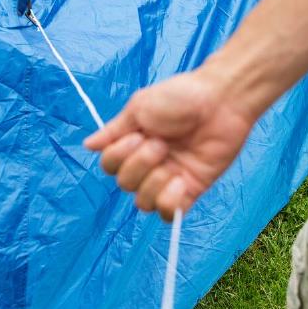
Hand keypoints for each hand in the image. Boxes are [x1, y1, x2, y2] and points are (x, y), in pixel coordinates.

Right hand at [84, 69, 254, 220]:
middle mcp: (148, 163)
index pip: (110, 166)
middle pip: (125, 185)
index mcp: (133, 143)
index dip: (118, 157)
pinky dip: (169, 201)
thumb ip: (114, 130)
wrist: (220, 99)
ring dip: (153, 183)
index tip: (138, 136)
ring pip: (143, 203)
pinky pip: (169, 212)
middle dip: (140, 165)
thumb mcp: (140, 107)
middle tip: (161, 143)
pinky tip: (181, 181)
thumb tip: (87, 145)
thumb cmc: (181, 96)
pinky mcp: (190, 189)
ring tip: (171, 162)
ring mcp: (169, 178)